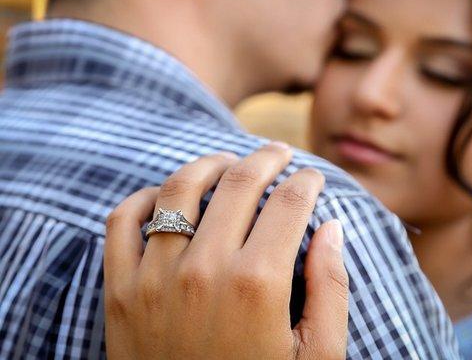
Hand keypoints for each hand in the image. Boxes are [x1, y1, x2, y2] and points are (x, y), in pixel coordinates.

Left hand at [104, 143, 348, 358]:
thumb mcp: (318, 357)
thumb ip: (331, 287)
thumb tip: (331, 226)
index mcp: (259, 284)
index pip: (289, 203)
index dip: (307, 181)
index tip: (313, 177)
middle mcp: (204, 270)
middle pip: (239, 183)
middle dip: (267, 158)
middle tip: (280, 152)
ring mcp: (155, 278)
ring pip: (179, 188)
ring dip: (209, 163)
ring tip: (228, 160)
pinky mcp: (120, 291)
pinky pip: (123, 220)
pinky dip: (145, 196)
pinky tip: (167, 194)